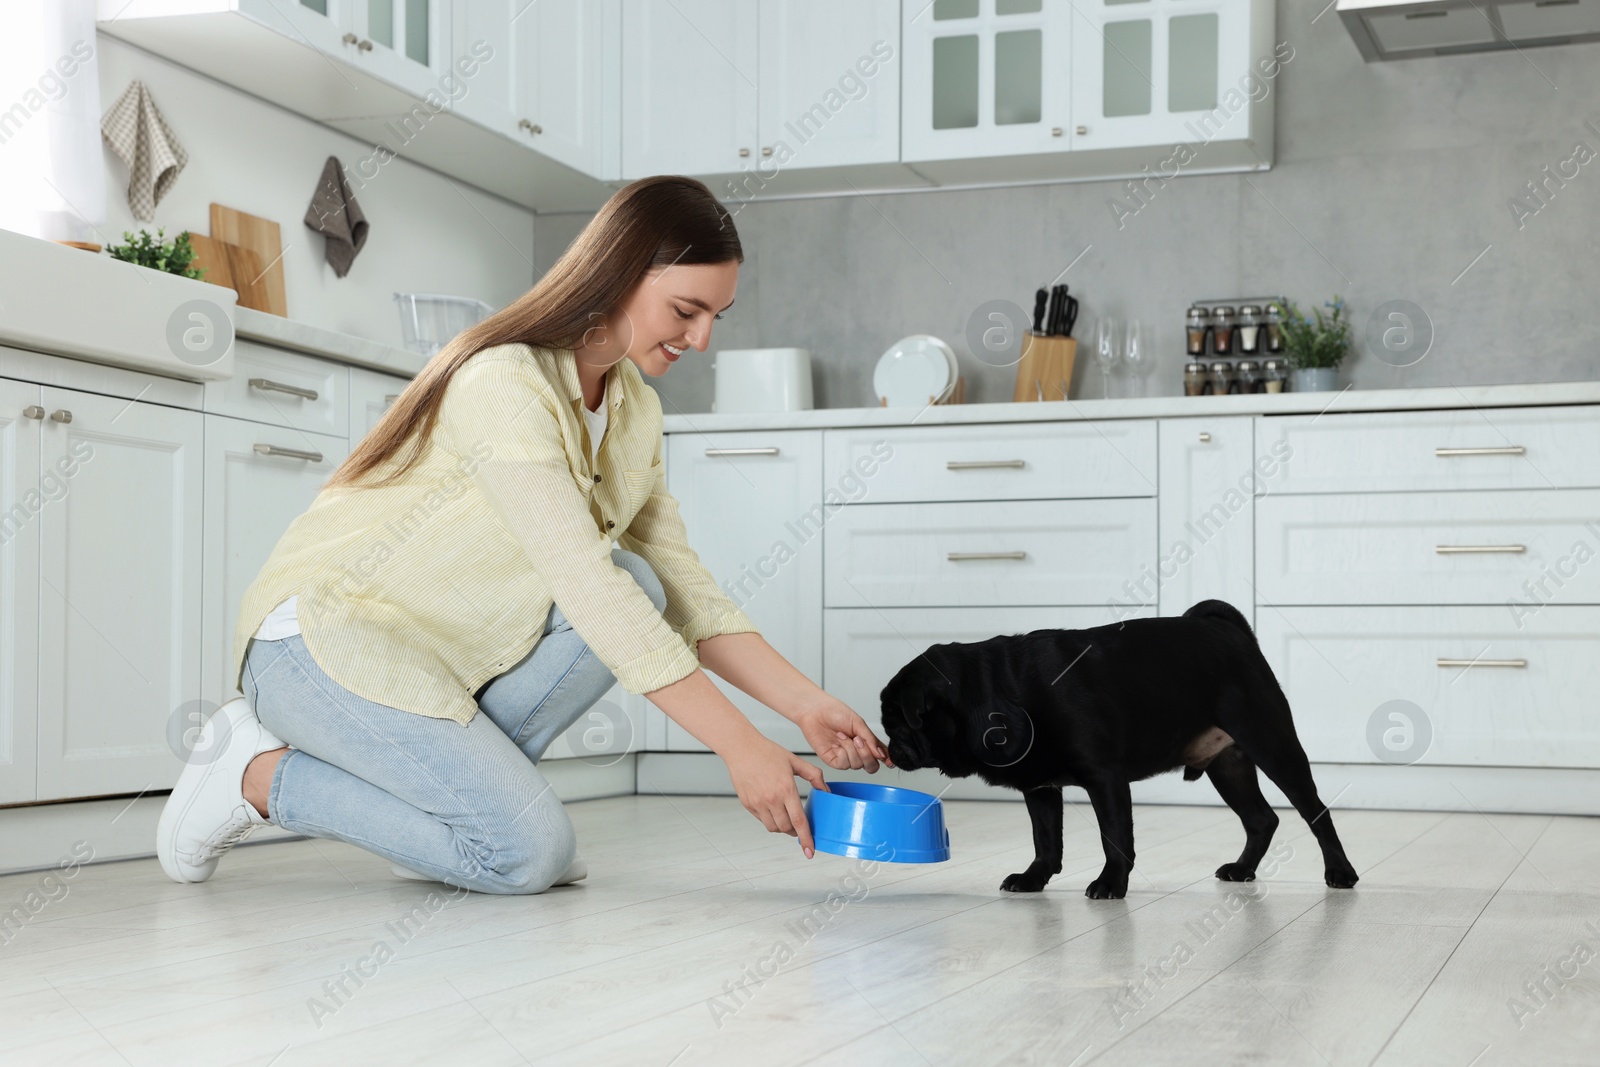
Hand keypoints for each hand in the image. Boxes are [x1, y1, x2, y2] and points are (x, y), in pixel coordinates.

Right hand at [724, 736, 828, 857]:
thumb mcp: (795, 761)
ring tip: (786, 819)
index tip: (810, 851)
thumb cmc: (768, 752)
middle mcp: (772, 799)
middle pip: (787, 828)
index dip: (806, 838)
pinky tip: (773, 810)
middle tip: (799, 827)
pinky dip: (770, 820)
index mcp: (786, 788)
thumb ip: (814, 775)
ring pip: (774, 828)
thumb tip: (826, 790)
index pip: (799, 821)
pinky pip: (762, 820)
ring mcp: (758, 803)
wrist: (742, 748)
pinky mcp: (748, 804)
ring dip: (782, 828)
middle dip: (795, 831)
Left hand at [796, 697, 892, 772]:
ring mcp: (845, 756)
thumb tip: (881, 755)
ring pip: (857, 765)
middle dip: (867, 755)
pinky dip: (842, 754)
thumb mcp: (858, 723)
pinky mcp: (832, 760)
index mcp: (866, 741)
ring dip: (851, 750)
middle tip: (859, 740)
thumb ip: (870, 739)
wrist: (815, 710)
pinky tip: (837, 743)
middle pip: (871, 766)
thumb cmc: (835, 712)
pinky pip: (843, 765)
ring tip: (843, 735)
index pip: (880, 755)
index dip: (886, 760)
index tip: (888, 761)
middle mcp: (857, 751)